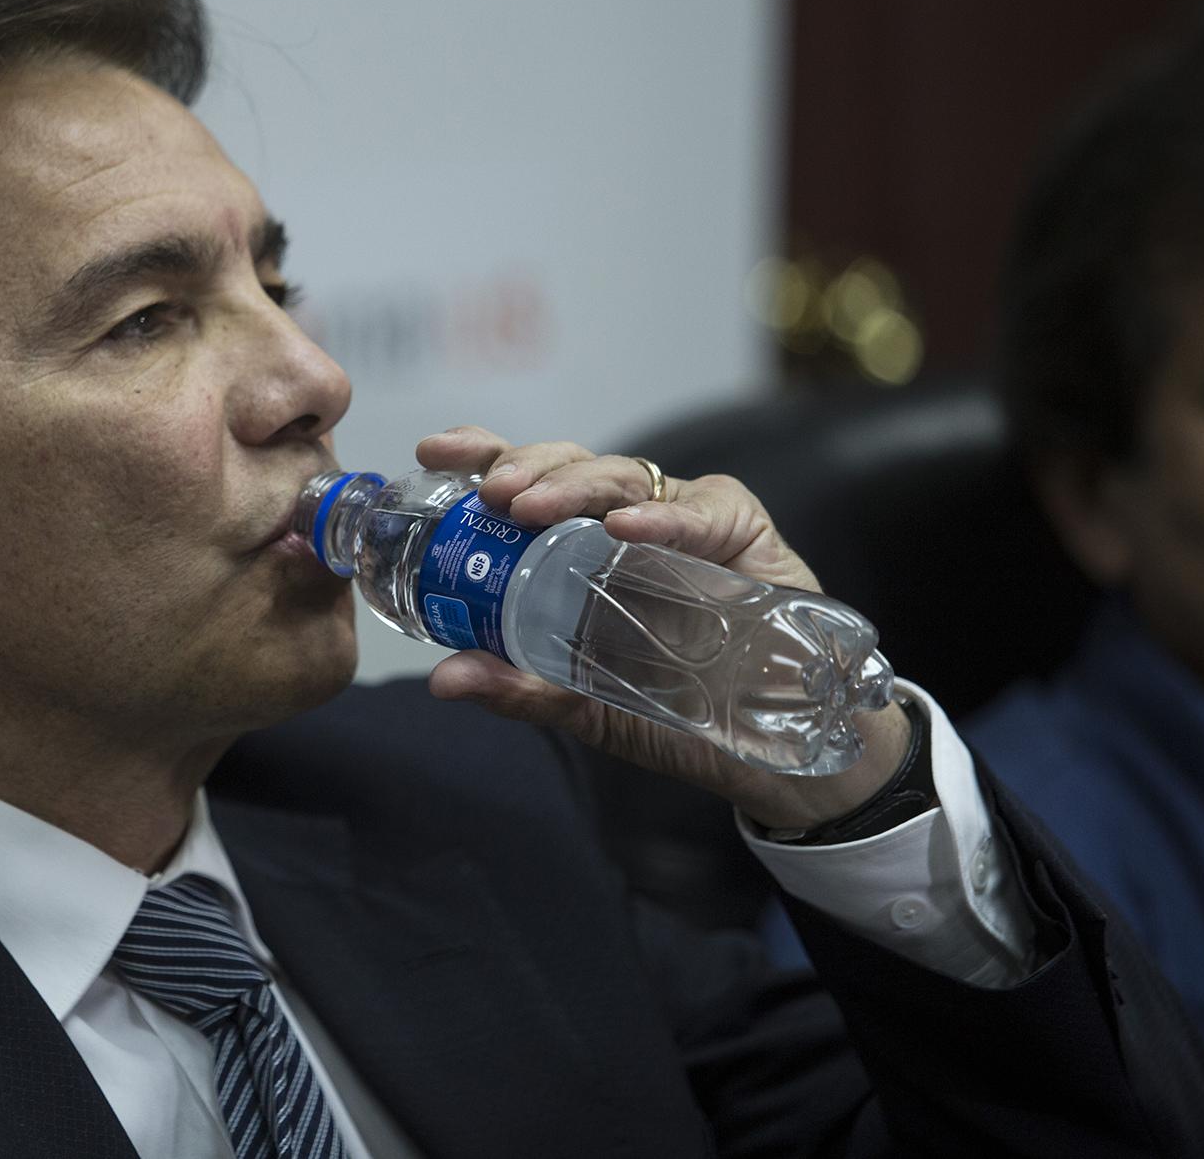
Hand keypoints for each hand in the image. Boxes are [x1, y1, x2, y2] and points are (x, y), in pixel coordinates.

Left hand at [413, 427, 908, 830]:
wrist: (773, 751)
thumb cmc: (679, 713)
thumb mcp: (586, 706)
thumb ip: (520, 688)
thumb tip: (443, 678)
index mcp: (578, 548)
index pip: (525, 482)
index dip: (481, 455)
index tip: (431, 452)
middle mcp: (625, 520)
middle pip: (568, 465)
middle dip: (523, 467)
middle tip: (487, 493)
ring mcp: (683, 518)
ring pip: (622, 475)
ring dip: (572, 484)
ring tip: (530, 507)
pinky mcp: (742, 528)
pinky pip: (700, 511)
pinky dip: (662, 517)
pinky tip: (626, 530)